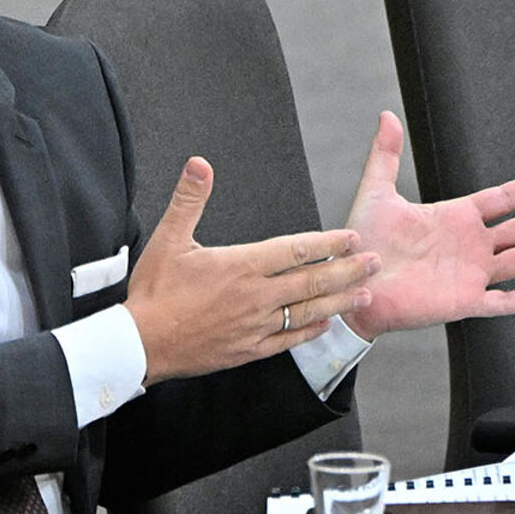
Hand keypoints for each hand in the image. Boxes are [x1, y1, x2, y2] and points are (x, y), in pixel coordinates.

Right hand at [125, 157, 379, 383]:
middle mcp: (256, 296)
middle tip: (374, 262)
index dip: (327, 244)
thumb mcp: (168, 239)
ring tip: (364, 294)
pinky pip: (288, 339)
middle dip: (347, 270)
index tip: (350, 237)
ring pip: (307, 312)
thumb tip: (200, 164)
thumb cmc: (154, 292)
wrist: (140, 344)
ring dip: (339, 301)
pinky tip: (326, 325)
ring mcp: (255, 325)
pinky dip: (310, 331)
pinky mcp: (249, 349)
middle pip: (312, 281)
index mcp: (242, 266)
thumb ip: (189, 199)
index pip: (295, 251)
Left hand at [341, 112, 514, 338]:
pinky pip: (502, 301)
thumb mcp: (376, 192)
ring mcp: (470, 274)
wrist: (350, 282)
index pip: (503, 200)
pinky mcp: (462, 302)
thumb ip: (386, 155)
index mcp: (456, 218)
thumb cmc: (362, 242)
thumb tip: (387, 116)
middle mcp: (470, 245)